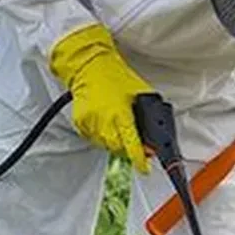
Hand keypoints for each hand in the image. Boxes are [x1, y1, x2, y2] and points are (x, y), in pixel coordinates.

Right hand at [50, 23, 153, 172]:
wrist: (89, 65)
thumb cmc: (115, 75)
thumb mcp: (139, 92)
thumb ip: (148, 114)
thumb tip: (154, 133)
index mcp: (120, 113)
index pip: (131, 144)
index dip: (139, 160)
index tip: (144, 168)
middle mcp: (104, 120)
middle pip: (117, 149)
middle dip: (127, 149)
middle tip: (133, 143)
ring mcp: (90, 122)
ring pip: (104, 145)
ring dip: (114, 142)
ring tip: (117, 126)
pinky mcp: (80, 122)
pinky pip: (92, 137)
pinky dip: (101, 135)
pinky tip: (105, 122)